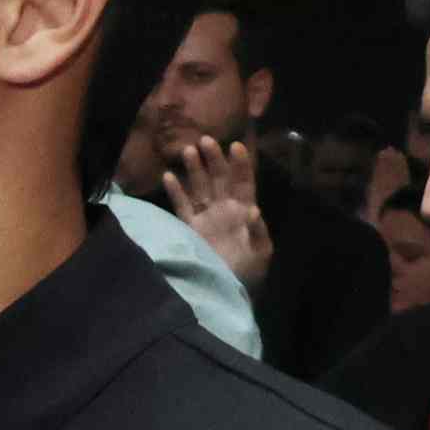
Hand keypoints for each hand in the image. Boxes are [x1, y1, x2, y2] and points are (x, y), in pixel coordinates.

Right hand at [159, 136, 270, 288]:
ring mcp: (205, 217)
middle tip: (207, 139)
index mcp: (244, 211)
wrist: (225, 290)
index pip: (244, 182)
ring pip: (200, 187)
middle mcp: (224, 209)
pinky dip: (176, 192)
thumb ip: (258, 231)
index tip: (236, 146)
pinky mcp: (189, 228)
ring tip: (188, 150)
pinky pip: (181, 206)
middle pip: (219, 179)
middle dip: (214, 159)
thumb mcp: (261, 252)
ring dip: (195, 169)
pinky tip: (168, 176)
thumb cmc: (247, 272)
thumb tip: (252, 210)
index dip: (241, 164)